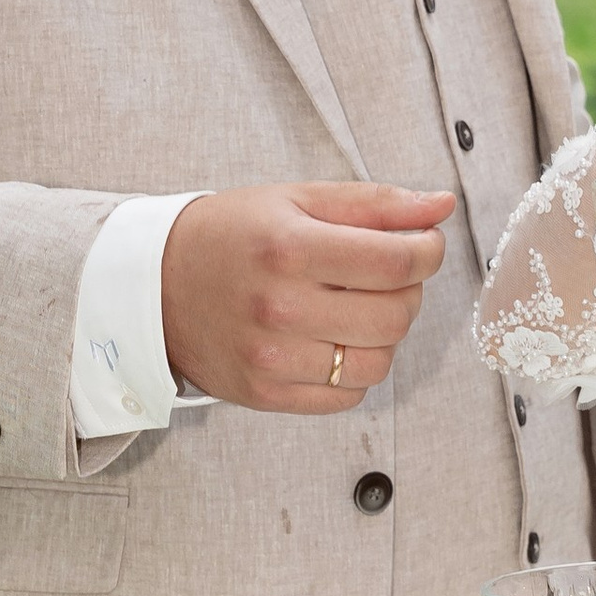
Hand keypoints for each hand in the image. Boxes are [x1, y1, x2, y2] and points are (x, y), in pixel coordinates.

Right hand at [161, 183, 456, 412]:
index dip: (428, 252)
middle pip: (395, 316)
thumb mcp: (297, 200)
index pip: (397, 262)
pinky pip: (346, 395)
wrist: (154, 284)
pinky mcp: (265, 394)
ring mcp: (270, 358)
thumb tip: (442, 206)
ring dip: (384, 334)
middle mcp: (279, 308)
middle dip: (409, 292)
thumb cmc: (233, 235)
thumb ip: (375, 204)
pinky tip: (333, 339)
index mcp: (290, 249)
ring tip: (359, 308)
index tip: (423, 244)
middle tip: (388, 276)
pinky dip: (355, 370)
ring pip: (378, 362)